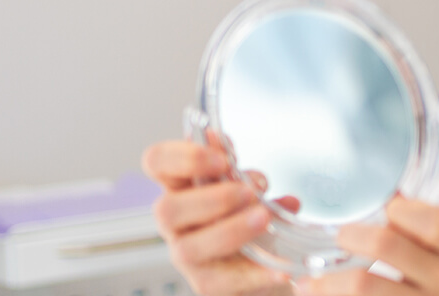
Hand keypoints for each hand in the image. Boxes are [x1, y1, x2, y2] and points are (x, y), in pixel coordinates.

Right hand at [143, 132, 292, 295]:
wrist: (265, 264)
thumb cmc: (248, 220)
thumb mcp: (248, 189)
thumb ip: (240, 172)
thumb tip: (236, 156)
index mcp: (182, 188)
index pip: (157, 162)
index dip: (183, 157)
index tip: (221, 158)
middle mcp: (176, 223)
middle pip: (167, 210)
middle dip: (211, 198)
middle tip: (249, 193)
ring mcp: (187, 257)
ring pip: (188, 248)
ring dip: (229, 230)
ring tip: (264, 219)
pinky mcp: (207, 285)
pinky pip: (226, 282)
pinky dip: (256, 272)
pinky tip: (281, 265)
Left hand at [300, 197, 438, 295]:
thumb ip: (433, 228)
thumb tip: (390, 196)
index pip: (431, 219)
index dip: (399, 208)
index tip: (381, 209)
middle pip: (388, 245)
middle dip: (351, 236)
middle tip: (338, 237)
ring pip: (365, 285)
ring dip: (328, 281)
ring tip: (309, 280)